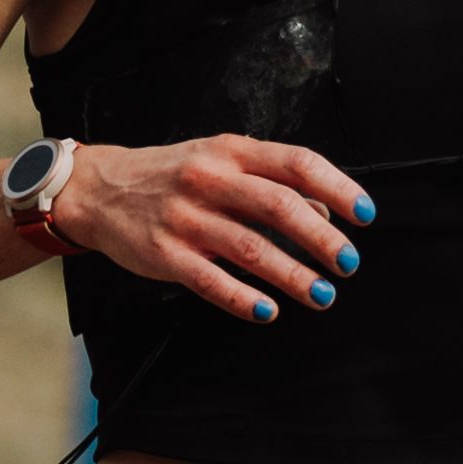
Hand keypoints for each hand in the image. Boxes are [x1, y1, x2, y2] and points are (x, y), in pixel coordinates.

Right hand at [58, 132, 371, 321]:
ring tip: (322, 295)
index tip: (364, 215)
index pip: (296, 163)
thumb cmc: (172, 175)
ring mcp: (185, 218)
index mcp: (231, 152)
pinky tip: (268, 311)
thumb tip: (325, 209)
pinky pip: (210, 281)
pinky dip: (242, 299)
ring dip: (292, 275)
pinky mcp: (164, 254)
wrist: (98, 189)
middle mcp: (210, 180)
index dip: (337, 188)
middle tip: (348, 263)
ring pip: (250, 248)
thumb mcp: (220, 160)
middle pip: (279, 206)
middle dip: (322, 239)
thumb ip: (270, 179)